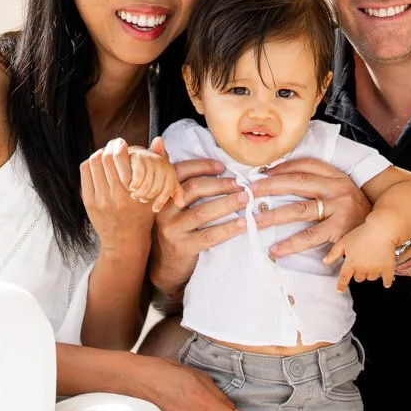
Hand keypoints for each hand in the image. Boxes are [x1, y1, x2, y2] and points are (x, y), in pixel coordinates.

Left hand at [79, 137, 156, 254]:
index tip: (122, 143)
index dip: (118, 146)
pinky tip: (98, 165)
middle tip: (113, 145)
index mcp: (131, 192)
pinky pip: (85, 174)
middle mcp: (114, 196)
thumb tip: (158, 139)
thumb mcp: (156, 192)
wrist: (125, 241)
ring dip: (98, 154)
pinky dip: (90, 165)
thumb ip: (159, 165)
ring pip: (92, 164)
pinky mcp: (88, 202)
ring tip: (105, 154)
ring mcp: (99, 200)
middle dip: (108, 147)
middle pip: (104, 159)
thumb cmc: (144, 215)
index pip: (118, 158)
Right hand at [125, 139, 179, 211]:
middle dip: (147, 197)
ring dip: (139, 193)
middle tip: (141, 199)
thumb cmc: (150, 172)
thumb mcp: (163, 181)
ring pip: (146, 186)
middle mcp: (162, 163)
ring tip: (135, 194)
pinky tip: (131, 187)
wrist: (133, 156)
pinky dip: (134, 186)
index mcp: (169, 170)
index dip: (161, 202)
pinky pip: (138, 179)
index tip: (155, 209)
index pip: (168, 190)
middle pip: (156, 190)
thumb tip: (181, 204)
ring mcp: (150, 160)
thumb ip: (173, 191)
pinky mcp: (138, 158)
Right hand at [149, 156, 249, 297]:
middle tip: (241, 185)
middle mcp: (164, 210)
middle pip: (193, 189)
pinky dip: (228, 228)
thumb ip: (180, 182)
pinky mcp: (182, 247)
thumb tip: (168, 144)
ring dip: (227, 203)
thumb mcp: (174, 206)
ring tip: (246, 200)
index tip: (222, 166)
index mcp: (163, 195)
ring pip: (202, 212)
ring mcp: (172, 229)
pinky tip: (243, 224)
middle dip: (220, 184)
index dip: (201, 166)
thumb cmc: (177, 229)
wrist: (165, 266)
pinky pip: (208, 235)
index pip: (179, 172)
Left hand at [248, 159, 371, 258]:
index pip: (306, 164)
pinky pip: (310, 236)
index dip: (282, 167)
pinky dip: (290, 244)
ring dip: (273, 216)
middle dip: (269, 187)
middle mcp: (338, 188)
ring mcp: (340, 208)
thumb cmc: (356, 214)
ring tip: (254, 223)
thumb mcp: (342, 193)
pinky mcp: (341, 230)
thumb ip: (320, 186)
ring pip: (299, 209)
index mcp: (337, 176)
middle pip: (297, 182)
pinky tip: (275, 249)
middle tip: (247, 193)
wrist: (384, 232)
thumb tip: (280, 181)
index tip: (261, 173)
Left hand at [324, 222, 398, 290]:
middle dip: (358, 272)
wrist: (381, 230)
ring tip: (373, 262)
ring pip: (371, 277)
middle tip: (361, 263)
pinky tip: (386, 282)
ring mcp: (375, 270)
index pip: (344, 277)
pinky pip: (386, 279)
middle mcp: (362, 269)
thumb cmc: (362, 233)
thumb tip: (325, 261)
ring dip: (370, 273)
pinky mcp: (387, 268)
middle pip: (359, 278)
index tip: (339, 290)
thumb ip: (334, 253)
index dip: (341, 285)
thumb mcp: (344, 241)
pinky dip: (386, 281)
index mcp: (351, 263)